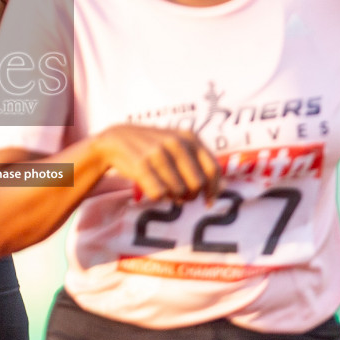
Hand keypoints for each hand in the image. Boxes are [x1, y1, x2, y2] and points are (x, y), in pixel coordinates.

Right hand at [93, 124, 221, 203]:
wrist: (116, 140)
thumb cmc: (154, 148)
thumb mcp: (179, 146)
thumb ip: (201, 162)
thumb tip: (223, 187)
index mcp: (190, 138)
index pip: (213, 170)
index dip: (213, 190)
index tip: (208, 202)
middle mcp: (176, 143)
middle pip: (197, 185)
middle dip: (190, 195)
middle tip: (180, 195)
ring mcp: (158, 153)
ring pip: (178, 191)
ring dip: (172, 197)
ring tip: (164, 188)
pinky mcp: (141, 164)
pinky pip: (159, 194)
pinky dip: (157, 197)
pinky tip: (152, 188)